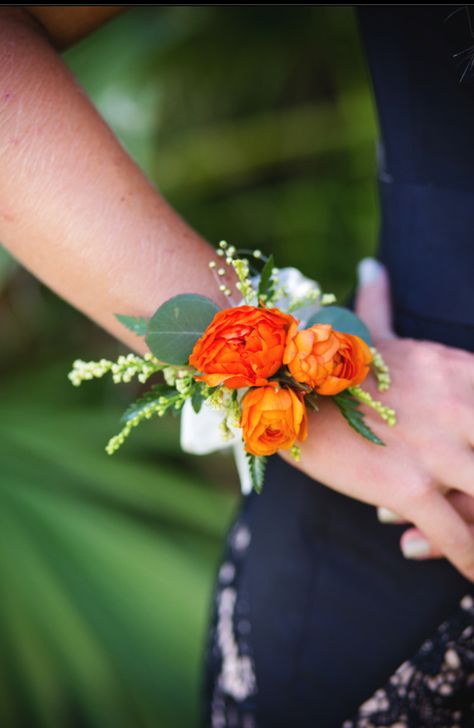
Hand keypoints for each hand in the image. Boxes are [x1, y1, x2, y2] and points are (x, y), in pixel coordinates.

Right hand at [280, 258, 473, 580]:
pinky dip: (469, 563)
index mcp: (459, 369)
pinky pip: (456, 537)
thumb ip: (383, 302)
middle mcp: (460, 405)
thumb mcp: (367, 327)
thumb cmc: (317, 355)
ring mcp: (435, 447)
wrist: (270, 374)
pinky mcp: (405, 487)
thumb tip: (375, 264)